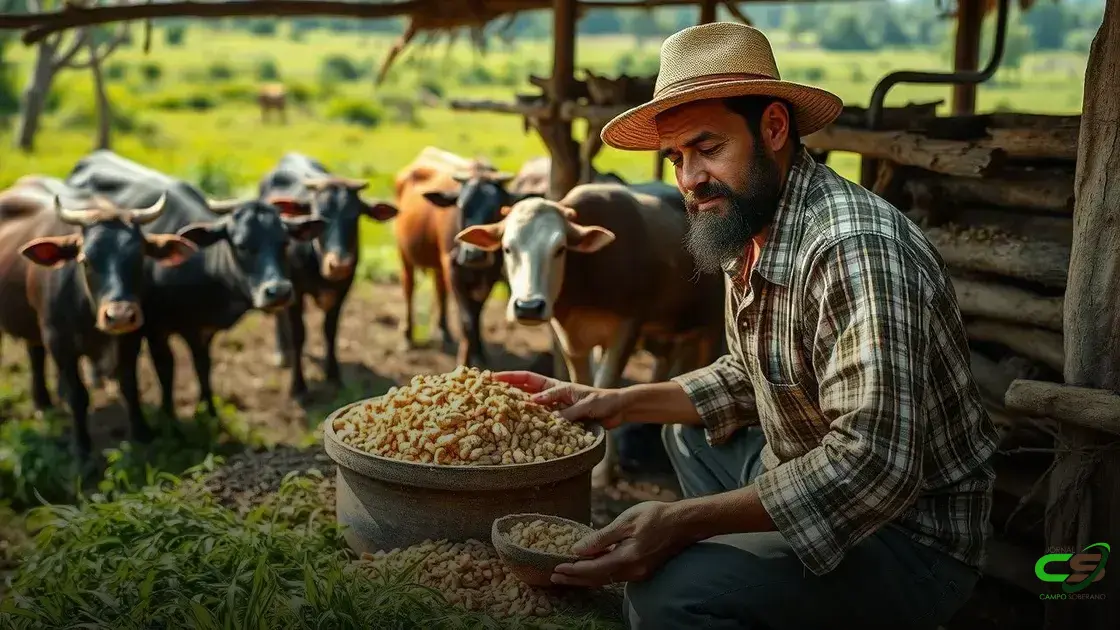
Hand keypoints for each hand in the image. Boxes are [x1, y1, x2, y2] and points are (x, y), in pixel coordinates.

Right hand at [492, 370, 630, 429]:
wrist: (618, 410)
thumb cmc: (603, 401)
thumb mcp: (585, 404)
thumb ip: (563, 408)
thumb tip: (537, 407)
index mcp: (555, 386)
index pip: (527, 380)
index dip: (509, 377)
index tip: (492, 378)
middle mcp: (552, 397)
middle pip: (523, 393)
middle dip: (505, 393)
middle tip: (486, 397)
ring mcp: (555, 411)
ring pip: (530, 410)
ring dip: (516, 412)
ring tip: (497, 417)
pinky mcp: (561, 423)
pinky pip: (542, 425)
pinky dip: (532, 428)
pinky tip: (522, 434)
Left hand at [550, 501, 686, 586]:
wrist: (684, 523)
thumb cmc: (656, 516)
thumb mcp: (626, 521)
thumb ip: (601, 538)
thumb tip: (578, 550)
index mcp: (627, 558)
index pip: (593, 569)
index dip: (573, 570)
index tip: (556, 568)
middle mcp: (632, 571)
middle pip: (597, 580)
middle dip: (575, 579)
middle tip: (554, 577)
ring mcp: (638, 573)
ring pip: (606, 579)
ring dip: (585, 578)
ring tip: (567, 575)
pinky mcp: (642, 570)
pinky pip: (615, 576)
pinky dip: (599, 574)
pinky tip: (590, 568)